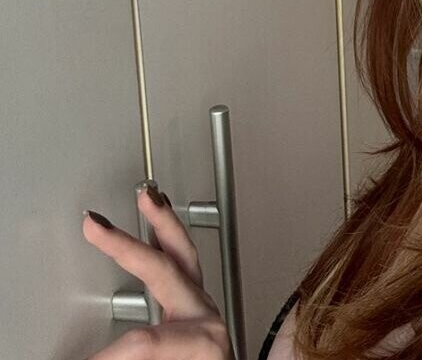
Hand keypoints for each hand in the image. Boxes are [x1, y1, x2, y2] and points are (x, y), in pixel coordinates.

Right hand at [81, 182, 233, 358]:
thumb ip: (140, 359)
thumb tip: (107, 354)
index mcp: (203, 344)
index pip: (145, 341)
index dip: (111, 355)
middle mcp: (207, 322)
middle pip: (166, 270)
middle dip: (128, 246)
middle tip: (96, 225)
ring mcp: (207, 314)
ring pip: (184, 254)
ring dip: (162, 222)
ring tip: (147, 195)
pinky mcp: (201, 315)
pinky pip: (185, 266)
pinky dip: (169, 240)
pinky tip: (157, 227)